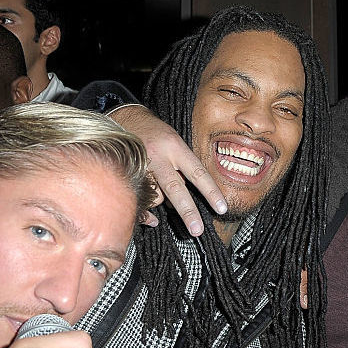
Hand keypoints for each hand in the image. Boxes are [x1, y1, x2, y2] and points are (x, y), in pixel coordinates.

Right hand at [109, 104, 226, 235]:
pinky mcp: (126, 174)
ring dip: (162, 200)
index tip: (222, 208)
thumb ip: (182, 168)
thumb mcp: (175, 143)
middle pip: (175, 188)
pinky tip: (151, 215)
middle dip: (188, 211)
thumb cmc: (156, 133)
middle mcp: (158, 156)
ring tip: (159, 187)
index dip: (211, 191)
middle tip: (197, 229)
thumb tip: (182, 202)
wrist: (125, 117)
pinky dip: (147, 210)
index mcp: (175, 147)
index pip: (197, 172)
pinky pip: (140, 200)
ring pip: (156, 196)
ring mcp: (141, 166)